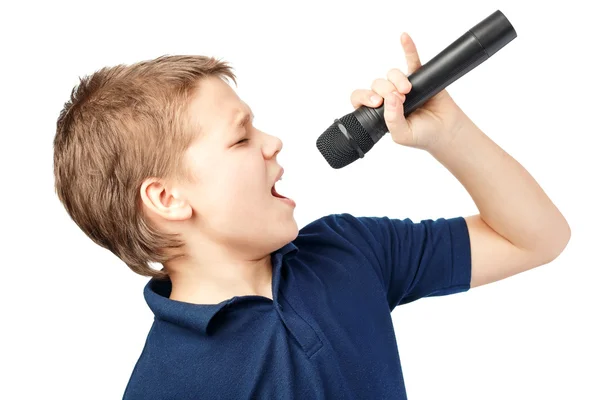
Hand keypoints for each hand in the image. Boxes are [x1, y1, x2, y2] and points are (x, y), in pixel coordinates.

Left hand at [350, 32, 470, 150]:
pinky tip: (404, 37)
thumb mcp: (401, 135)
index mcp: (379, 112)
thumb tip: (390, 98)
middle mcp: (388, 97)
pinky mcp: (419, 77)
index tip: (376, 101)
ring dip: (397, 79)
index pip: (361, 98)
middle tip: (400, 100)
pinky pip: (412, 59)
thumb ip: (391, 120)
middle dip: (386, 90)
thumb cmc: (422, 135)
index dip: (365, 96)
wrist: (446, 131)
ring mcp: (402, 86)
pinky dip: (408, 48)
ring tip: (408, 91)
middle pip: (377, 84)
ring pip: (392, 74)